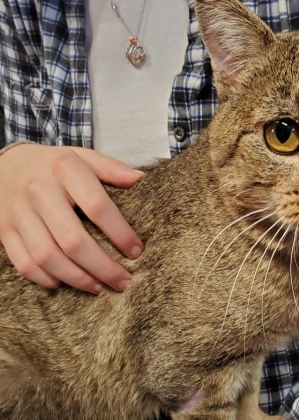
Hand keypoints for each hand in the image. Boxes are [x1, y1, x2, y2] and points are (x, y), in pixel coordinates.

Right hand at [0, 144, 143, 293]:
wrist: (5, 164)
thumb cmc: (54, 164)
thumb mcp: (83, 157)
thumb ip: (111, 168)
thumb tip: (140, 179)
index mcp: (65, 169)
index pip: (98, 207)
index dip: (120, 233)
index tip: (136, 251)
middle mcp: (40, 191)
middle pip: (73, 240)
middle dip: (102, 267)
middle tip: (123, 281)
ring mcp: (19, 213)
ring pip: (48, 257)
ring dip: (77, 278)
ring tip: (100, 288)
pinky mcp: (4, 231)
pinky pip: (24, 263)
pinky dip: (46, 278)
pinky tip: (66, 283)